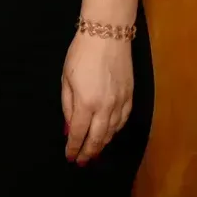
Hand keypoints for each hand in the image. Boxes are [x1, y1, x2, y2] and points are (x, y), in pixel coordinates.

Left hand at [61, 31, 134, 165]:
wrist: (107, 34)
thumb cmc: (81, 53)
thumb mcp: (66, 79)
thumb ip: (68, 106)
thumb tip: (69, 129)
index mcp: (86, 103)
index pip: (79, 134)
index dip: (74, 148)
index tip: (70, 157)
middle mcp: (105, 107)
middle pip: (97, 138)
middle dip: (89, 152)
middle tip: (82, 162)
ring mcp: (120, 103)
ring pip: (112, 132)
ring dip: (102, 144)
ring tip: (94, 152)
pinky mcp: (130, 96)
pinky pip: (123, 121)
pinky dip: (115, 131)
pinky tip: (109, 134)